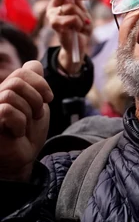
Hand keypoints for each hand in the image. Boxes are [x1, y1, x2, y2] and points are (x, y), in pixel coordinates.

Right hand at [0, 61, 51, 181]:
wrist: (23, 157)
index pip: (25, 70)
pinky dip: (19, 123)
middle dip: (35, 99)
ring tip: (24, 126)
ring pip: (11, 96)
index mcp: (8, 88)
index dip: (41, 83)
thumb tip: (33, 64)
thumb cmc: (28, 133)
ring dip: (27, 113)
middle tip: (36, 115)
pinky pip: (6, 111)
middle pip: (18, 81)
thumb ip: (35, 84)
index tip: (48, 98)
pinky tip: (15, 133)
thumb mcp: (37, 104)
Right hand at [47, 0, 91, 74]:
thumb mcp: (82, 11)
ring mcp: (53, 17)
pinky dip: (80, 23)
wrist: (79, 46)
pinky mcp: (56, 26)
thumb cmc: (81, 28)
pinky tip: (79, 29)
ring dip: (82, 16)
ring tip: (82, 24)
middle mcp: (53, 8)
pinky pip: (72, 19)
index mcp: (60, 3)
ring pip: (70, 7)